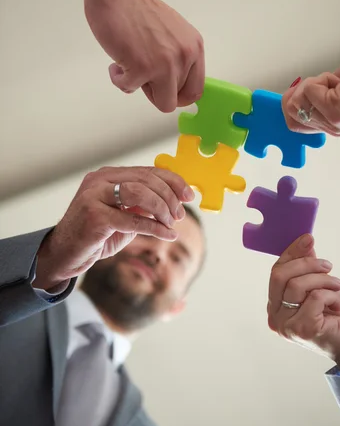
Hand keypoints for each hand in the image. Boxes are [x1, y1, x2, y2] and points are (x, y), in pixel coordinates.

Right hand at [35, 166, 193, 291]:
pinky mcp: (94, 218)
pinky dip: (155, 228)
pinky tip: (168, 234)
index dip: (173, 181)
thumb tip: (175, 199)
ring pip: (140, 194)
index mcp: (108, 176)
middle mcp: (99, 181)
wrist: (66, 254)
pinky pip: (133, 220)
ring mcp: (94, 197)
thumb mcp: (124, 214)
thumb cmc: (97, 234)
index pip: (147, 171)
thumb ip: (144, 204)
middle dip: (169, 197)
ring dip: (162, 209)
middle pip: (146, 180)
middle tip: (180, 214)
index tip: (189, 195)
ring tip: (171, 223)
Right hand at [70, 0, 204, 112]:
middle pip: (176, 100)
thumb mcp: (173, 35)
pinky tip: (117, 62)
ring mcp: (165, 65)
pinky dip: (119, 79)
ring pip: (160, 102)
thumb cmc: (138, 9)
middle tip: (142, 73)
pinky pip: (130, 89)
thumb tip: (171, 83)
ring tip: (128, 66)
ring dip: (140, 86)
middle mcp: (184, 57)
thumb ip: (177, 57)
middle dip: (156, 91)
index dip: (178, 95)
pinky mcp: (142, 68)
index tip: (162, 89)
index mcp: (194, 48)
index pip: (196, 90)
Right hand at [267, 234, 339, 372]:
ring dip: (322, 280)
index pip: (276, 272)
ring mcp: (286, 325)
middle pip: (280, 276)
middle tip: (327, 264)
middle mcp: (275, 317)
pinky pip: (314, 298)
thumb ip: (307, 268)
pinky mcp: (302, 328)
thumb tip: (306, 241)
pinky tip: (337, 303)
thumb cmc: (334, 317)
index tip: (307, 239)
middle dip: (306, 264)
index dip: (291, 253)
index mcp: (275, 306)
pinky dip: (330, 295)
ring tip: (337, 285)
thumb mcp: (318, 287)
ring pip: (297, 285)